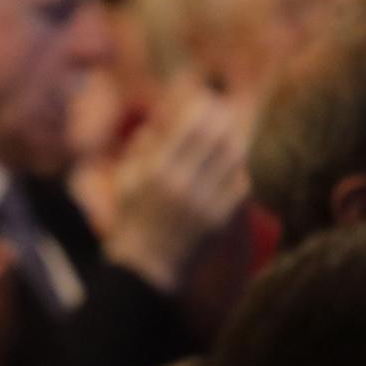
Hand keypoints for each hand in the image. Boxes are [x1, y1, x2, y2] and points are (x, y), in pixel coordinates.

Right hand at [104, 85, 248, 292]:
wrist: (147, 267)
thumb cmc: (131, 220)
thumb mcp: (125, 182)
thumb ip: (140, 150)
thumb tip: (157, 124)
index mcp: (156, 172)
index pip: (189, 127)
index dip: (203, 107)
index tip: (206, 98)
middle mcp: (183, 184)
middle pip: (216, 138)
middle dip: (223, 118)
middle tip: (225, 109)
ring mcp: (205, 203)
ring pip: (233, 159)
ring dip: (234, 142)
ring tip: (231, 134)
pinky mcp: (220, 219)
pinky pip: (240, 186)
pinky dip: (239, 172)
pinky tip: (235, 167)